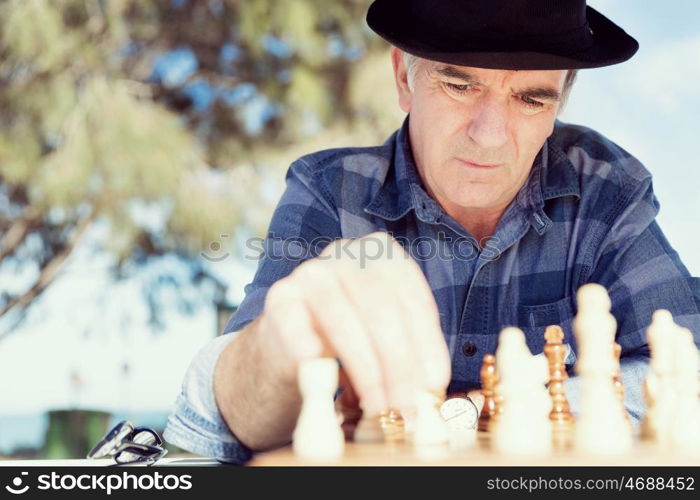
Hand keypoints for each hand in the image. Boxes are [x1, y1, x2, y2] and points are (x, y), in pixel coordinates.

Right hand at [258, 232, 450, 412]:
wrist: (293, 340)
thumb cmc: (350, 335)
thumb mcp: (386, 334)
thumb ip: (410, 351)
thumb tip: (430, 386)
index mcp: (383, 254)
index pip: (413, 299)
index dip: (427, 344)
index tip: (434, 382)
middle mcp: (347, 254)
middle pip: (381, 310)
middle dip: (398, 363)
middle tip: (405, 403)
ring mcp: (310, 272)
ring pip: (343, 320)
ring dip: (365, 370)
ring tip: (377, 404)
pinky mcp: (280, 297)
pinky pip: (295, 323)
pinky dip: (305, 345)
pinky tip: (316, 368)